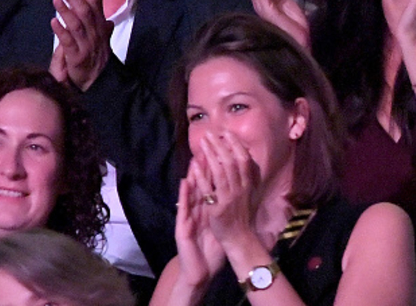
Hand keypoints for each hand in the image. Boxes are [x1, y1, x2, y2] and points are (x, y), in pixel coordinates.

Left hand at [50, 0, 114, 90]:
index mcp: (101, 27)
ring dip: (67, 11)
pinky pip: (69, 43)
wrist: (97, 82)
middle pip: (86, 12)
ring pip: (78, 25)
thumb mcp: (98, 31)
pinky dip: (62, 32)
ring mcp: (87, 46)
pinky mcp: (77, 58)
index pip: (96, 4)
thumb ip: (96, 11)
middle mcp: (96, 34)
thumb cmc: (95, 54)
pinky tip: (54, 22)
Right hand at [173, 163, 225, 290]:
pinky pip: (183, 208)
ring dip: (193, 175)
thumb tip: (234, 194)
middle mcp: (196, 211)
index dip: (214, 169)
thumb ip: (222, 209)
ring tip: (195, 157)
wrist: (199, 269)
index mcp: (206, 210)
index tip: (219, 151)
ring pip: (191, 192)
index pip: (210, 186)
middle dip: (203, 166)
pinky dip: (184, 194)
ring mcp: (188, 218)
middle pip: (201, 185)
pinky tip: (184, 182)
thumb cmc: (210, 247)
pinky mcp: (182, 227)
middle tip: (206, 146)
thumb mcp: (218, 225)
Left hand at [191, 132, 259, 248]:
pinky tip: (195, 164)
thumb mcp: (249, 194)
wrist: (240, 239)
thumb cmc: (243, 215)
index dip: (235, 145)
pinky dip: (202, 175)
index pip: (244, 160)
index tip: (227, 134)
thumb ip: (246, 177)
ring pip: (219, 172)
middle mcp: (240, 189)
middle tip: (210, 133)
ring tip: (203, 142)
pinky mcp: (217, 208)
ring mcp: (228, 198)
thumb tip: (245, 156)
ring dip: (210, 155)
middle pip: (230, 162)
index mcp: (248, 185)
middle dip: (220, 145)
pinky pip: (208, 189)